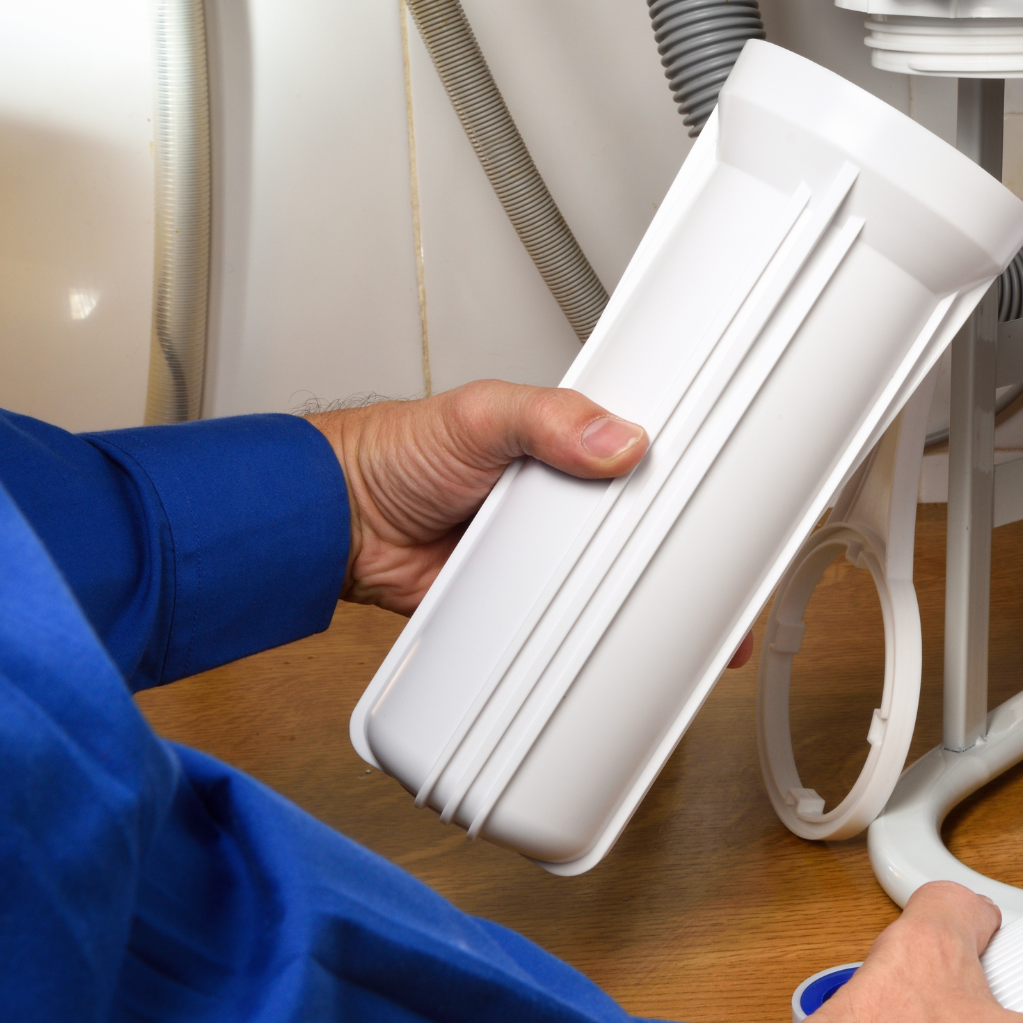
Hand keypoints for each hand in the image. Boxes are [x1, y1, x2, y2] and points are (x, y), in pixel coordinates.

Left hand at [306, 380, 649, 620]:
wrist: (343, 526)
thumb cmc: (395, 454)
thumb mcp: (480, 413)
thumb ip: (547, 417)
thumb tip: (614, 438)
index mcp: (554, 439)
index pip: (622, 444)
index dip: (651, 457)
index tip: (679, 469)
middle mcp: (551, 490)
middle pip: (618, 511)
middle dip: (632, 520)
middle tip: (641, 522)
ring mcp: (535, 543)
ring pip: (594, 563)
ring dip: (600, 568)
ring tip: (613, 563)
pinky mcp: (515, 590)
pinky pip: (553, 608)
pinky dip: (564, 609)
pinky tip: (581, 603)